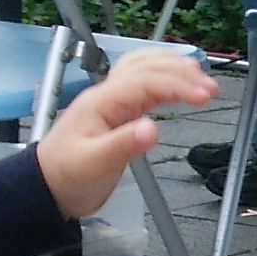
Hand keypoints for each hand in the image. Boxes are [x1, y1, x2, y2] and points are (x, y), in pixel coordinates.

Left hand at [36, 48, 217, 218]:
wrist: (46, 188)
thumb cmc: (67, 177)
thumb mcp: (95, 164)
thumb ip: (124, 145)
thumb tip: (153, 128)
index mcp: (101, 102)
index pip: (145, 81)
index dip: (177, 84)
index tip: (205, 96)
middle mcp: (106, 95)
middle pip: (145, 66)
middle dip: (180, 71)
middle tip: (210, 87)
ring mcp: (111, 102)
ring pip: (143, 69)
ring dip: (172, 68)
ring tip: (200, 77)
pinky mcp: (116, 112)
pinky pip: (142, 85)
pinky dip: (164, 80)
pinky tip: (178, 87)